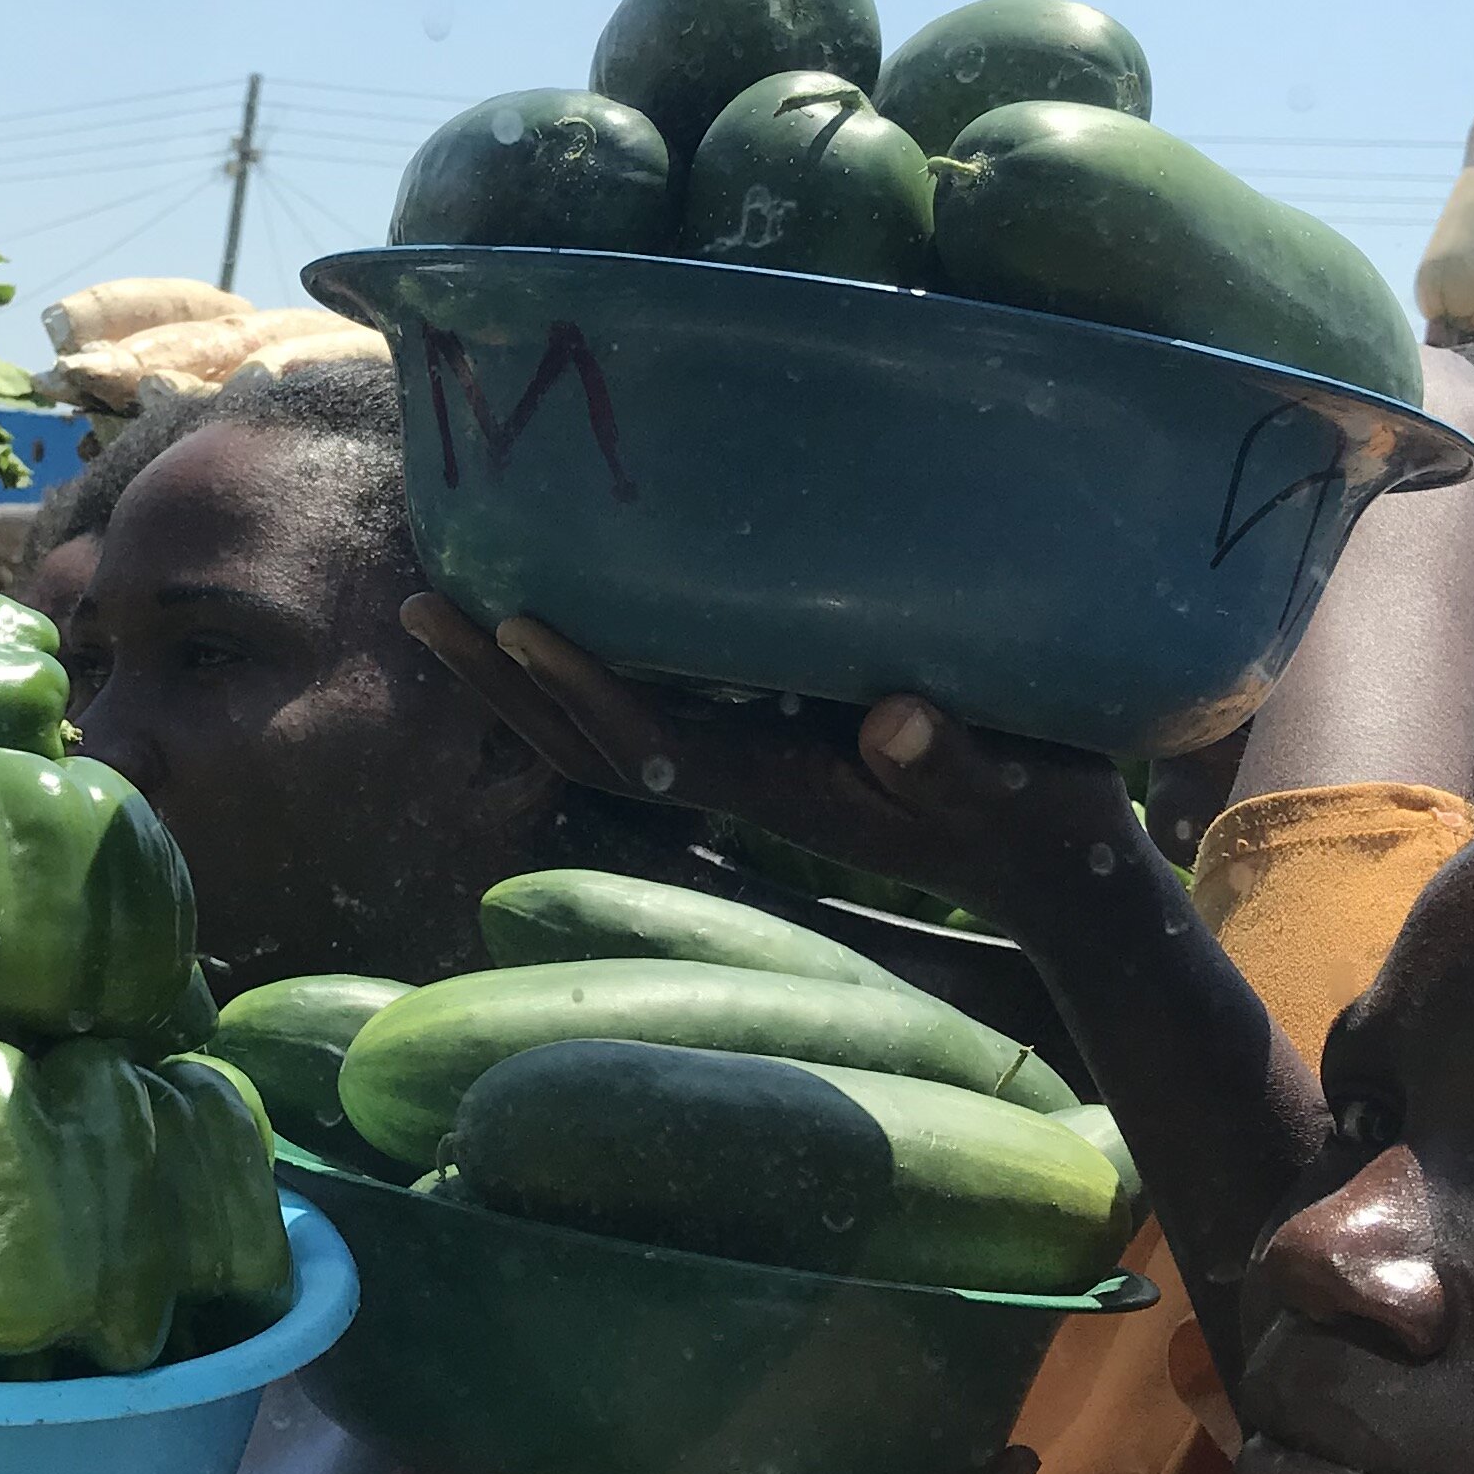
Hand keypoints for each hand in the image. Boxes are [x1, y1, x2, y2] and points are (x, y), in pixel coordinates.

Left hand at [400, 598, 1137, 916]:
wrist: (1054, 872)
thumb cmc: (1039, 816)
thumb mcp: (1014, 784)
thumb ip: (951, 758)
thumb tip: (891, 719)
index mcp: (781, 787)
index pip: (654, 743)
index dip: (581, 688)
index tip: (514, 622)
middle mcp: (738, 780)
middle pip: (585, 742)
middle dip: (501, 682)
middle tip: (420, 603)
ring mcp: (741, 767)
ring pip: (595, 730)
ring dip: (513, 678)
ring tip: (440, 601)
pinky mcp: (759, 749)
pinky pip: (640, 710)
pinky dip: (576, 668)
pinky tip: (545, 612)